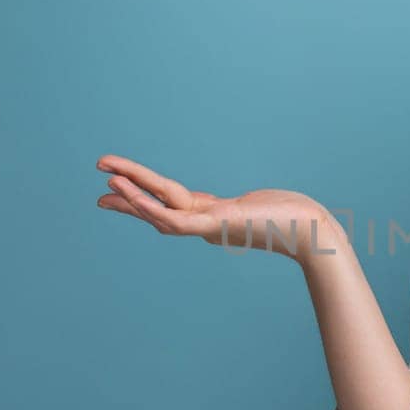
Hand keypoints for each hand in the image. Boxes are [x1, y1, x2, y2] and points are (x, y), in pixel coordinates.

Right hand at [94, 154, 341, 262]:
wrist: (313, 231)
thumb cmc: (294, 217)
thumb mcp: (259, 207)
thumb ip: (242, 208)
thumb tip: (243, 206)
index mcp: (213, 218)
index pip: (170, 207)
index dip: (144, 201)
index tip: (119, 193)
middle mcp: (206, 224)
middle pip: (158, 212)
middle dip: (128, 202)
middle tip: (96, 194)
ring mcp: (209, 226)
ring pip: (160, 213)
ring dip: (132, 197)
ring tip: (107, 178)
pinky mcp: (217, 225)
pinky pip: (174, 218)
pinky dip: (149, 206)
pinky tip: (131, 194)